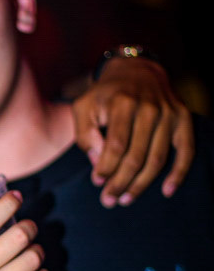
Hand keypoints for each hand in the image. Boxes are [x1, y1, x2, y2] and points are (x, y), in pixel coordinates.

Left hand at [72, 58, 193, 206]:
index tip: (97, 182)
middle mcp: (149, 108)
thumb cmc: (105, 95)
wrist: (137, 70)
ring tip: (126, 199)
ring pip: (157, 159)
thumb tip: (97, 162)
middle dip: (121, 182)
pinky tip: (166, 191)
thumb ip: (84, 134)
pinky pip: (186, 151)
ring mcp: (169, 114)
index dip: (106, 168)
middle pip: (136, 156)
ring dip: (142, 184)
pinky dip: (178, 173)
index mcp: (123, 103)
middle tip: (109, 200)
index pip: (116, 145)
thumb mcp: (84, 106)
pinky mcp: (183, 118)